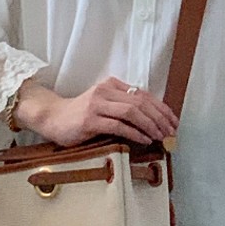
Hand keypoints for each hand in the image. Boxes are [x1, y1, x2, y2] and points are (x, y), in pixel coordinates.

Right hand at [15, 76, 178, 147]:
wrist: (52, 118)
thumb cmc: (80, 115)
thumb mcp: (104, 105)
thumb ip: (122, 107)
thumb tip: (152, 120)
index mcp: (111, 85)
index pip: (143, 94)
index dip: (161, 108)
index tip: (172, 121)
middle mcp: (105, 91)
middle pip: (141, 102)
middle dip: (160, 118)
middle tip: (170, 131)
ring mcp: (97, 105)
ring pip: (132, 112)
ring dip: (150, 125)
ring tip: (160, 136)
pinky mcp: (90, 120)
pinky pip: (119, 126)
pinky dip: (135, 133)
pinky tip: (144, 140)